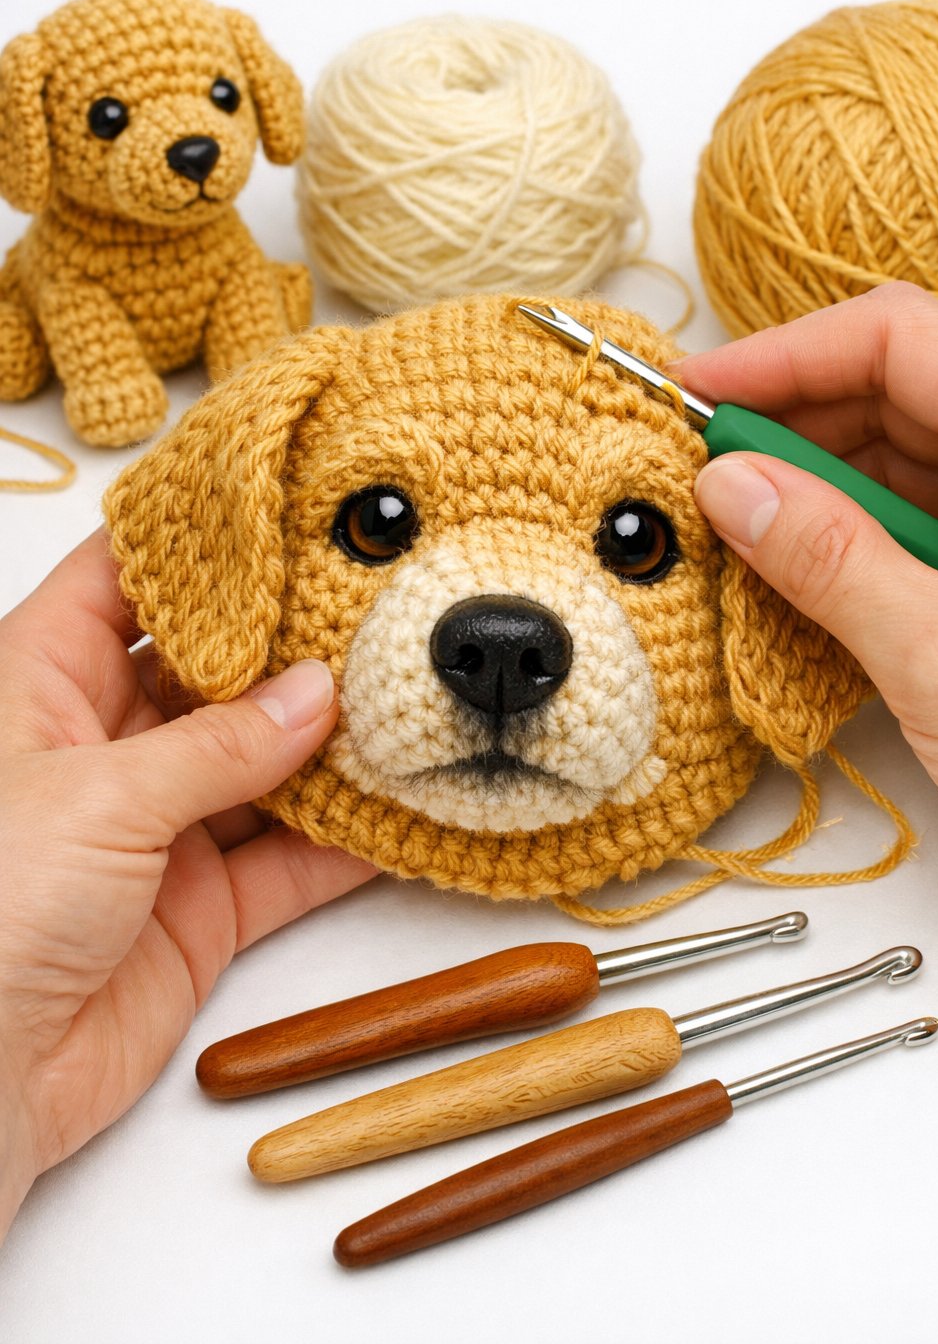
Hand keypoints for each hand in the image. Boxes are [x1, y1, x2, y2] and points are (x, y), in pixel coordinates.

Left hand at [0, 532, 375, 1240]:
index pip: (122, 583)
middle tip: (379, 601)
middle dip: (290, 645)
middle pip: (211, 672)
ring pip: (262, 765)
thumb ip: (218, 746)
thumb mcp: (100, 799)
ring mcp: (156, 830)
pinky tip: (405, 805)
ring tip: (412, 692)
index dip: (196, 545)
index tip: (283, 508)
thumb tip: (316, 693)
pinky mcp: (200, 910)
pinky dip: (346, 840)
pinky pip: (287, 860)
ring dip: (333, 743)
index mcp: (43, 687)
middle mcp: (104, 748)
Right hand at [670, 281, 937, 863]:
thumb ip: (830, 561)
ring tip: (725, 531)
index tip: (695, 394)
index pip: (901, 341)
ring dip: (802, 492)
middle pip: (889, 395)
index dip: (788, 352)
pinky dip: (835, 548)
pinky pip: (901, 533)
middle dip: (785, 425)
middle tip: (692, 471)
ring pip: (890, 466)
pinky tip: (779, 578)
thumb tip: (726, 484)